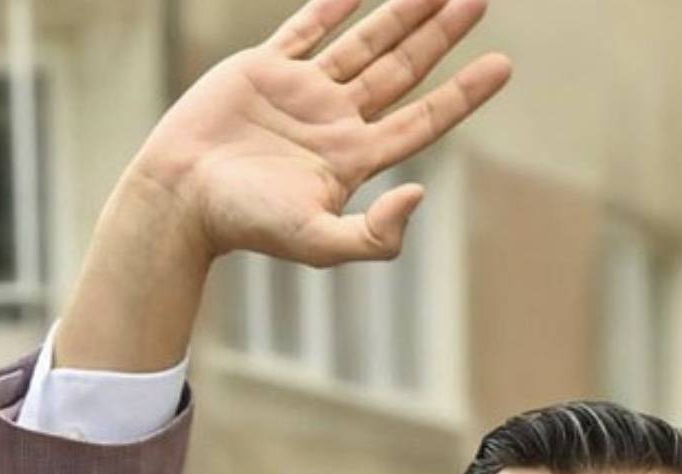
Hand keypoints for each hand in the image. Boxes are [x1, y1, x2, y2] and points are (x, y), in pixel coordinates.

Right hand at [56, 0, 509, 371]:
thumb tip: (419, 195)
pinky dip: (334, 4)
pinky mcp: (263, 68)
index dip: (464, 93)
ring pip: (363, 41)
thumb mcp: (318, 241)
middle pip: (403, 69)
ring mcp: (302, 92)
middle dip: (442, 34)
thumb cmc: (246, 225)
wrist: (179, 198)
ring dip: (401, 11)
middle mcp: (337, 120)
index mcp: (356, 157)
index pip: (424, 118)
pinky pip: (307, 26)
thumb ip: (375, 233)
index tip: (502, 65)